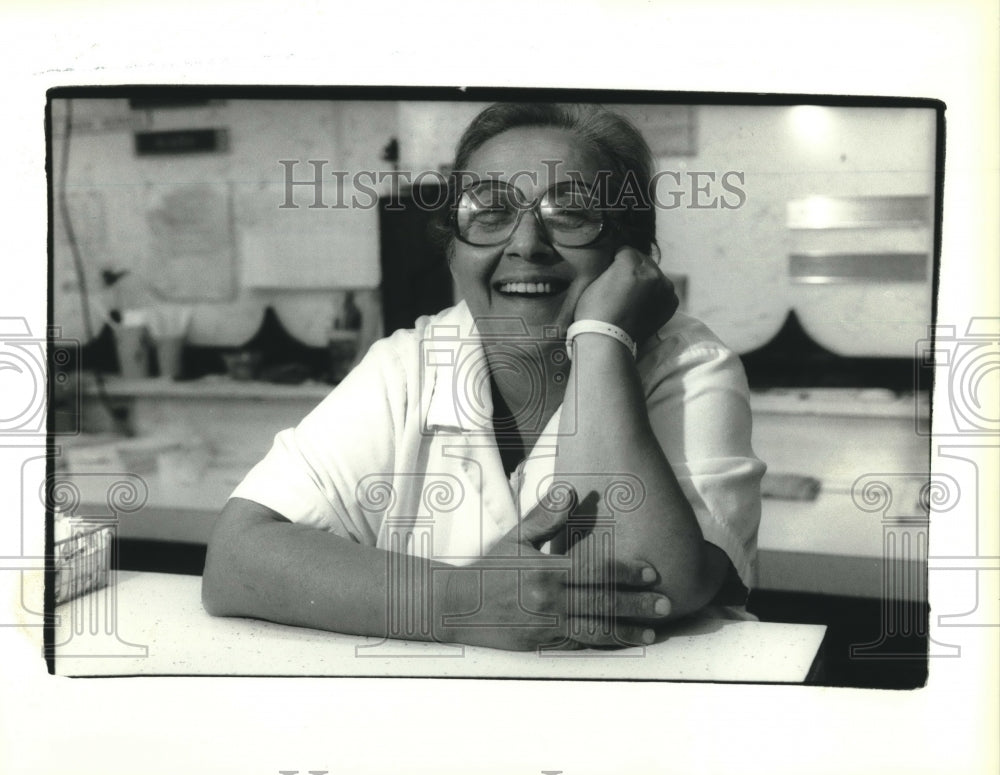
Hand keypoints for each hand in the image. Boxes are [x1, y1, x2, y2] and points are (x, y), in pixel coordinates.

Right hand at [435, 486, 671, 650]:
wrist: (456, 605)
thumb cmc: (490, 567)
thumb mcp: (515, 537)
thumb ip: (544, 517)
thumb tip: (569, 492)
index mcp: (545, 570)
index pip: (594, 570)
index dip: (626, 572)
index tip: (651, 572)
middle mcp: (548, 600)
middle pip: (601, 602)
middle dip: (637, 604)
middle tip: (666, 604)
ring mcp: (545, 625)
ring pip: (594, 630)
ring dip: (626, 631)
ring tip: (652, 633)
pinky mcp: (541, 644)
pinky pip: (578, 644)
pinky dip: (603, 644)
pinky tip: (621, 643)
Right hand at [574, 247, 678, 342]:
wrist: (607, 340)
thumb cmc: (593, 311)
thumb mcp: (594, 279)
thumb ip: (612, 265)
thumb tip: (621, 260)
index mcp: (629, 263)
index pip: (625, 250)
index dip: (615, 260)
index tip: (610, 271)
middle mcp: (651, 272)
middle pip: (643, 260)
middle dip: (633, 269)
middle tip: (621, 285)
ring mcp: (664, 287)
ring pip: (654, 274)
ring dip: (645, 280)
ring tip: (632, 296)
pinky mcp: (671, 302)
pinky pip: (663, 289)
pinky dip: (655, 293)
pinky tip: (642, 304)